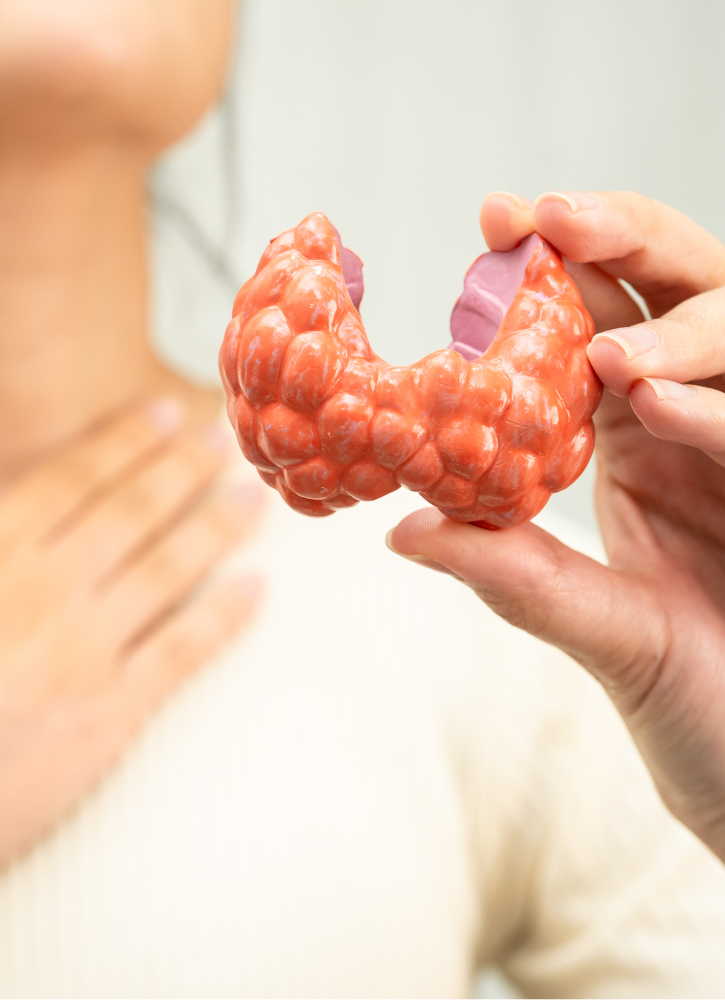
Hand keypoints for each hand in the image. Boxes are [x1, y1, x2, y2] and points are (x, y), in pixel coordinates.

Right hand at [0, 402, 262, 997]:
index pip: (74, 476)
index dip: (126, 439)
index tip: (165, 412)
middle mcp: (47, 589)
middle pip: (136, 509)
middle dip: (187, 467)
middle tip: (230, 439)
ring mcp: (86, 651)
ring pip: (172, 570)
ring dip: (220, 527)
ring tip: (257, 499)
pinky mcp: (110, 716)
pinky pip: (183, 654)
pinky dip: (226, 619)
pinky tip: (256, 590)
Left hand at [388, 190, 724, 860]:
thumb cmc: (691, 699)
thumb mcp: (587, 624)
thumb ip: (508, 572)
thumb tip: (398, 533)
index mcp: (635, 437)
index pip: (599, 320)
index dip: (554, 266)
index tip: (495, 220)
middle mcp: (696, 425)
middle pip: (678, 291)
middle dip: (622, 242)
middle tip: (547, 219)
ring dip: (680, 329)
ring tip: (607, 355)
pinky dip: (720, 416)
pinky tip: (658, 406)